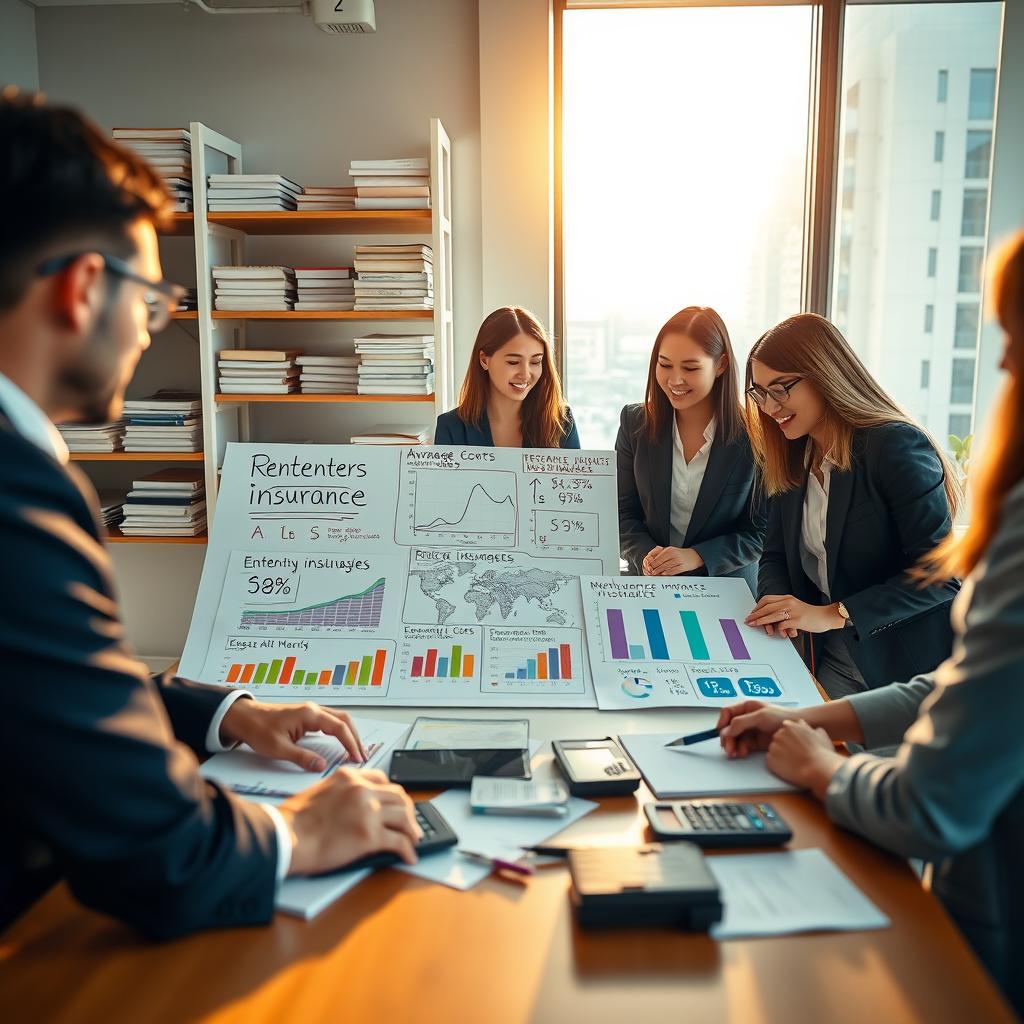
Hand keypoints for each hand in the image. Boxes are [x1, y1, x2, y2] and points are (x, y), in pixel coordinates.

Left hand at [220, 699, 367, 770]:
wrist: (244, 718)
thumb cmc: (258, 729)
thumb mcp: (279, 748)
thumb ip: (302, 758)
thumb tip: (321, 766)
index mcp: (310, 714)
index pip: (339, 728)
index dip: (351, 744)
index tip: (357, 757)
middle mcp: (313, 710)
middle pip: (344, 720)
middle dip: (356, 738)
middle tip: (362, 755)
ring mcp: (311, 711)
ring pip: (339, 719)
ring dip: (349, 733)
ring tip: (355, 750)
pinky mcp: (307, 715)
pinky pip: (330, 721)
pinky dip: (340, 731)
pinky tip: (341, 741)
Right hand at [279, 768, 421, 875]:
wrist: (286, 836)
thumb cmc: (294, 819)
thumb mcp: (320, 791)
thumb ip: (340, 793)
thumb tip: (353, 808)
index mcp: (349, 777)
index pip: (382, 779)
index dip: (393, 793)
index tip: (397, 803)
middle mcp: (362, 790)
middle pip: (398, 796)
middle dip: (408, 810)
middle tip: (410, 823)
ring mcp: (368, 812)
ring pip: (404, 816)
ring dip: (412, 829)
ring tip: (414, 839)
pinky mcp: (370, 836)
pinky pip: (399, 841)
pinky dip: (407, 850)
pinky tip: (408, 857)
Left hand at [642, 545, 704, 575]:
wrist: (694, 556)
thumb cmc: (680, 554)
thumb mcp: (671, 551)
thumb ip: (661, 554)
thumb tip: (651, 560)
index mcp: (669, 550)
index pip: (658, 556)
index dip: (652, 562)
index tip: (648, 567)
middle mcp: (674, 554)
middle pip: (661, 561)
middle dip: (654, 567)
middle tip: (650, 572)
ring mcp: (679, 560)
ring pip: (666, 566)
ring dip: (659, 571)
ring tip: (655, 574)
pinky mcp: (683, 566)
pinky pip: (674, 570)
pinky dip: (668, 573)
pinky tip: (664, 574)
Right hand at [717, 700, 797, 757]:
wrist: (797, 728)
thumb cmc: (782, 717)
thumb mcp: (760, 716)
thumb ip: (741, 722)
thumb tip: (726, 731)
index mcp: (746, 708)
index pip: (727, 713)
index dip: (721, 722)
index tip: (720, 733)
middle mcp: (746, 718)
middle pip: (729, 728)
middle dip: (727, 738)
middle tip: (728, 748)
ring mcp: (751, 730)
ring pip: (735, 739)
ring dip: (733, 746)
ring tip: (735, 753)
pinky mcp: (755, 742)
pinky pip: (743, 746)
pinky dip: (740, 750)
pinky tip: (742, 753)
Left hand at [745, 595, 843, 636]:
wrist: (825, 616)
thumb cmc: (810, 614)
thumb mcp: (795, 607)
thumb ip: (782, 610)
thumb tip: (769, 620)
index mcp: (787, 598)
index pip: (767, 599)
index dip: (758, 606)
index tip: (752, 613)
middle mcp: (788, 602)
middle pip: (767, 607)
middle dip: (755, 615)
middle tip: (749, 620)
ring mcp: (793, 611)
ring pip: (772, 615)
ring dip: (762, 621)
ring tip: (755, 625)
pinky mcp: (797, 620)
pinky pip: (783, 625)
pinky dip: (779, 630)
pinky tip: (780, 633)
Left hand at [765, 720, 844, 798]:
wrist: (817, 769)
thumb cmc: (820, 752)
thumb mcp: (816, 735)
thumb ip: (805, 727)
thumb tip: (800, 722)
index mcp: (788, 727)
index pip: (783, 731)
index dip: (791, 741)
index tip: (798, 747)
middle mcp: (778, 735)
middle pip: (777, 740)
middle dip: (783, 747)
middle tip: (795, 755)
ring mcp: (773, 747)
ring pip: (773, 750)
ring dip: (780, 756)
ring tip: (793, 762)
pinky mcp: (770, 760)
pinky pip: (771, 761)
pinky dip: (777, 765)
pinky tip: (789, 767)